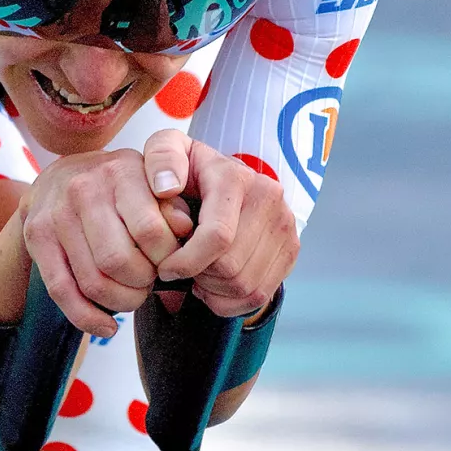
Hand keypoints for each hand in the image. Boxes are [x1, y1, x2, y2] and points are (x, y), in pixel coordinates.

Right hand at [20, 149, 193, 337]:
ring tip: (132, 295)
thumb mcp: (150, 182)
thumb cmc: (116, 186)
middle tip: (149, 281)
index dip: (167, 259)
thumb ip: (171, 206)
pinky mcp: (37, 238)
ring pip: (93, 281)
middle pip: (119, 261)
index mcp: (121, 171)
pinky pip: (62, 291)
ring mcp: (57, 215)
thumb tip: (185, 230)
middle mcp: (84, 189)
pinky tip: (108, 327)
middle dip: (143, 283)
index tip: (170, 264)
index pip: (151, 231)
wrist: (58, 177)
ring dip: (121, 302)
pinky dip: (88, 319)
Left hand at [144, 129, 297, 317]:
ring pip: (245, 285)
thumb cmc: (186, 171)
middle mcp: (268, 197)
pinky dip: (230, 301)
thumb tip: (167, 187)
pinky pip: (260, 295)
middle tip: (182, 267)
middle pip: (230, 267)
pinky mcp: (291, 248)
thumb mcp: (167, 149)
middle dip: (198, 275)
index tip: (165, 267)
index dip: (186, 262)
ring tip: (197, 272)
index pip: (217, 236)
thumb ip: (160, 157)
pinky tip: (214, 284)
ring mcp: (285, 224)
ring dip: (213, 289)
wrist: (222, 180)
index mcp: (235, 177)